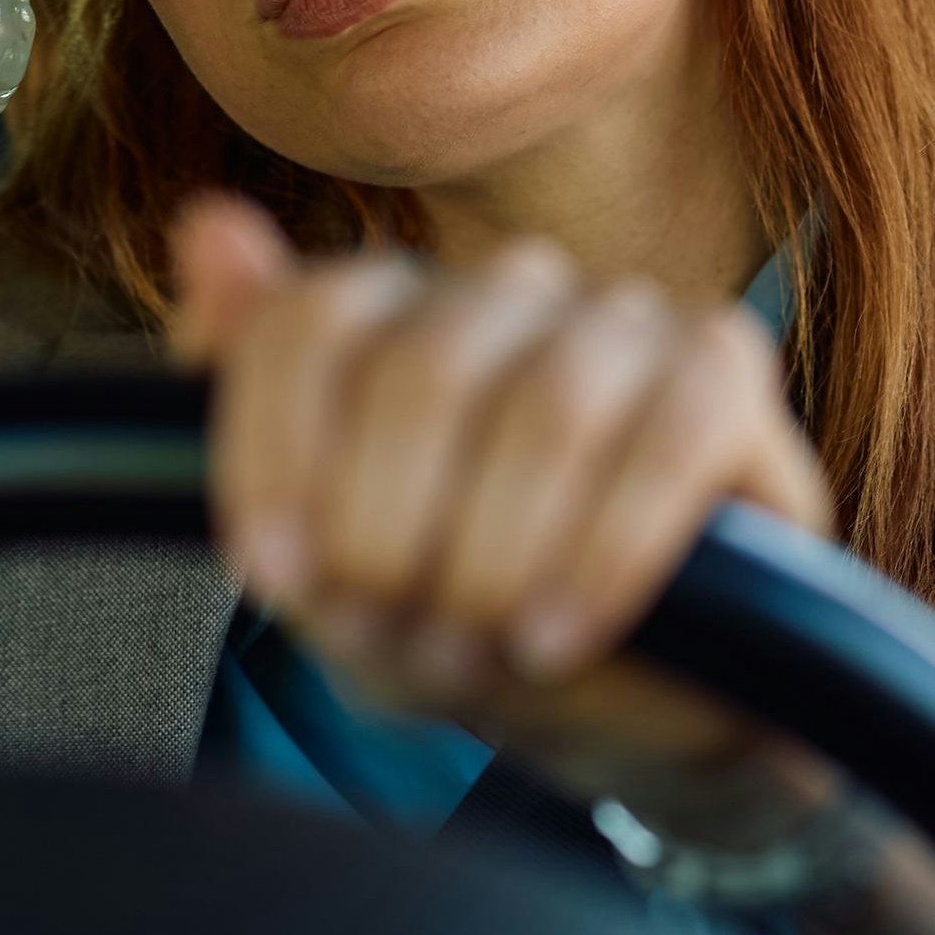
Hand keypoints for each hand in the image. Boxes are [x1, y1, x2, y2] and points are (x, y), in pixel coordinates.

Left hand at [172, 193, 834, 835]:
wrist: (623, 712)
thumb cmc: (463, 619)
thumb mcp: (326, 560)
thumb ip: (253, 400)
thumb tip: (206, 222)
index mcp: (396, 311)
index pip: (312, 317)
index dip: (275, 452)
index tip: (274, 577)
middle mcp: (510, 289)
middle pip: (423, 367)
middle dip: (391, 529)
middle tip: (392, 631)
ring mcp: (627, 321)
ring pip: (549, 405)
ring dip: (497, 554)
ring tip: (479, 647)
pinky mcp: (727, 377)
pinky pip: (672, 438)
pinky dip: (606, 552)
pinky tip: (559, 636)